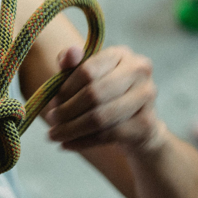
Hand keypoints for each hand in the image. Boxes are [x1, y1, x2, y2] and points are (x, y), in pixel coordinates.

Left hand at [44, 45, 161, 152]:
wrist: (137, 125)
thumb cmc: (105, 96)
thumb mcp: (85, 79)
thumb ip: (72, 65)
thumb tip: (69, 53)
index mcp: (121, 54)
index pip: (87, 71)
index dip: (65, 90)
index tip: (53, 102)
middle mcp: (139, 70)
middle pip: (93, 94)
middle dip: (67, 111)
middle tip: (51, 120)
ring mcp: (146, 96)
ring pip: (100, 118)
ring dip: (71, 129)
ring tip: (54, 135)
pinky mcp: (146, 123)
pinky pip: (107, 135)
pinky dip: (82, 142)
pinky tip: (66, 145)